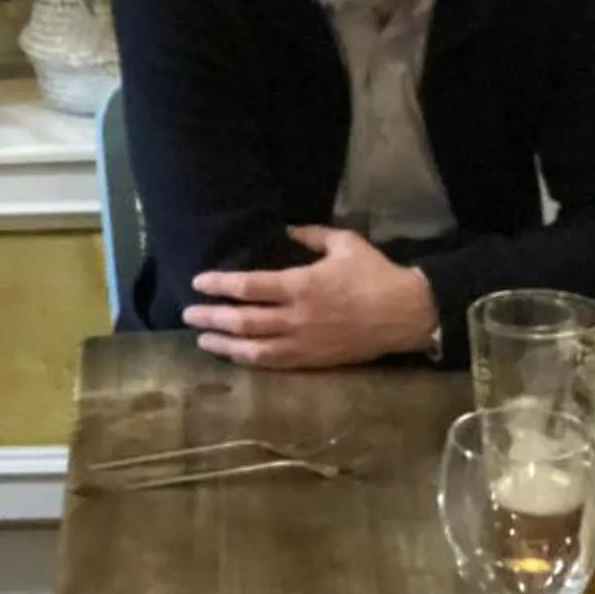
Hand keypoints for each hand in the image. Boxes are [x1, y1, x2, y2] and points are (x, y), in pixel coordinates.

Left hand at [185, 226, 438, 368]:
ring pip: (252, 348)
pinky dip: (249, 360)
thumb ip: (310, 235)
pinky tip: (235, 356)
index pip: (248, 286)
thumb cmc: (375, 275)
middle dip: (211, 317)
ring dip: (223, 344)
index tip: (198, 282)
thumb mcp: (344, 243)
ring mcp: (303, 343)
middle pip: (242, 320)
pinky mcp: (313, 361)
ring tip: (202, 339)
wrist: (406, 314)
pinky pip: (273, 364)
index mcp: (301, 284)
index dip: (219, 285)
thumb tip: (284, 229)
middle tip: (188, 314)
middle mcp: (296, 317)